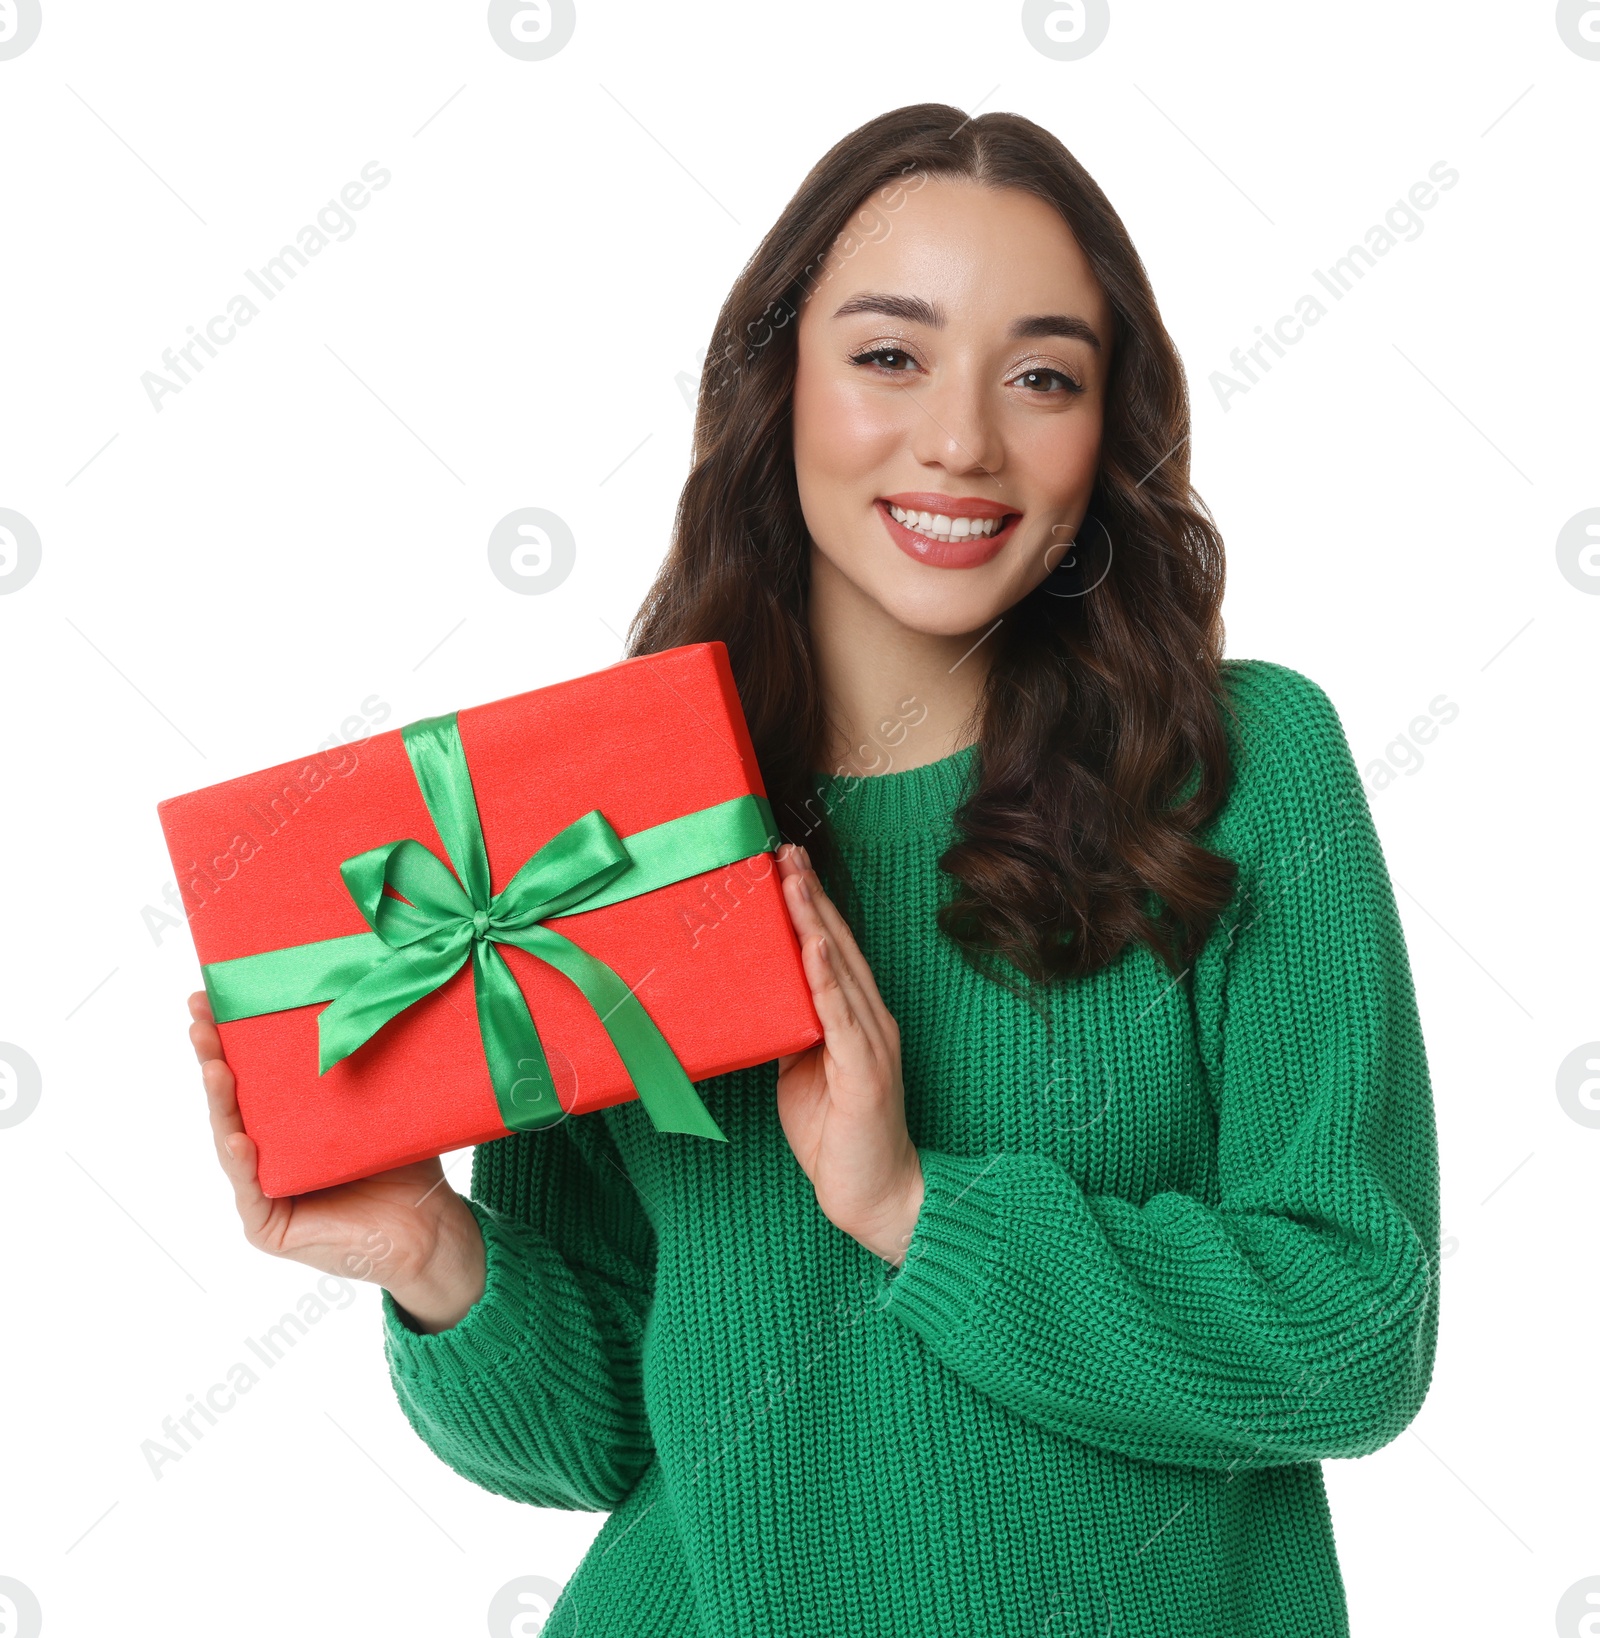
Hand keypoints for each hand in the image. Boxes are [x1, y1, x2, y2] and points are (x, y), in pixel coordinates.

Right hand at [188, 990, 484, 1332]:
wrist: (430, 1228)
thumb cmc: (407, 1166)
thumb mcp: (381, 1105)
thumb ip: (364, 1066)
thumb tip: (369, 997)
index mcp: (290, 1124)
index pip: (255, 1075)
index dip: (232, 1037)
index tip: (213, 996)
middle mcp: (269, 1154)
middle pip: (233, 1100)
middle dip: (211, 1056)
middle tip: (198, 1015)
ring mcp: (263, 1191)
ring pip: (231, 1140)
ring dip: (220, 1102)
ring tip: (213, 1066)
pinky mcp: (269, 1228)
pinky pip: (252, 1190)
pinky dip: (244, 1162)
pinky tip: (240, 1137)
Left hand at [773, 844, 924, 1264]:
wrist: (876, 1195)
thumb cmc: (838, 1137)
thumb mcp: (799, 1073)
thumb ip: (788, 1032)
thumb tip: (755, 1001)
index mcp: (855, 1018)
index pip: (832, 949)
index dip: (809, 905)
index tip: (784, 865)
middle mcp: (869, 1020)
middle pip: (838, 944)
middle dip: (810, 896)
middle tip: (784, 850)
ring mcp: (871, 1042)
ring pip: (840, 969)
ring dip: (814, 922)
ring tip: (792, 880)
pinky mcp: (865, 1072)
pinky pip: (843, 1016)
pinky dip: (827, 978)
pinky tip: (813, 947)